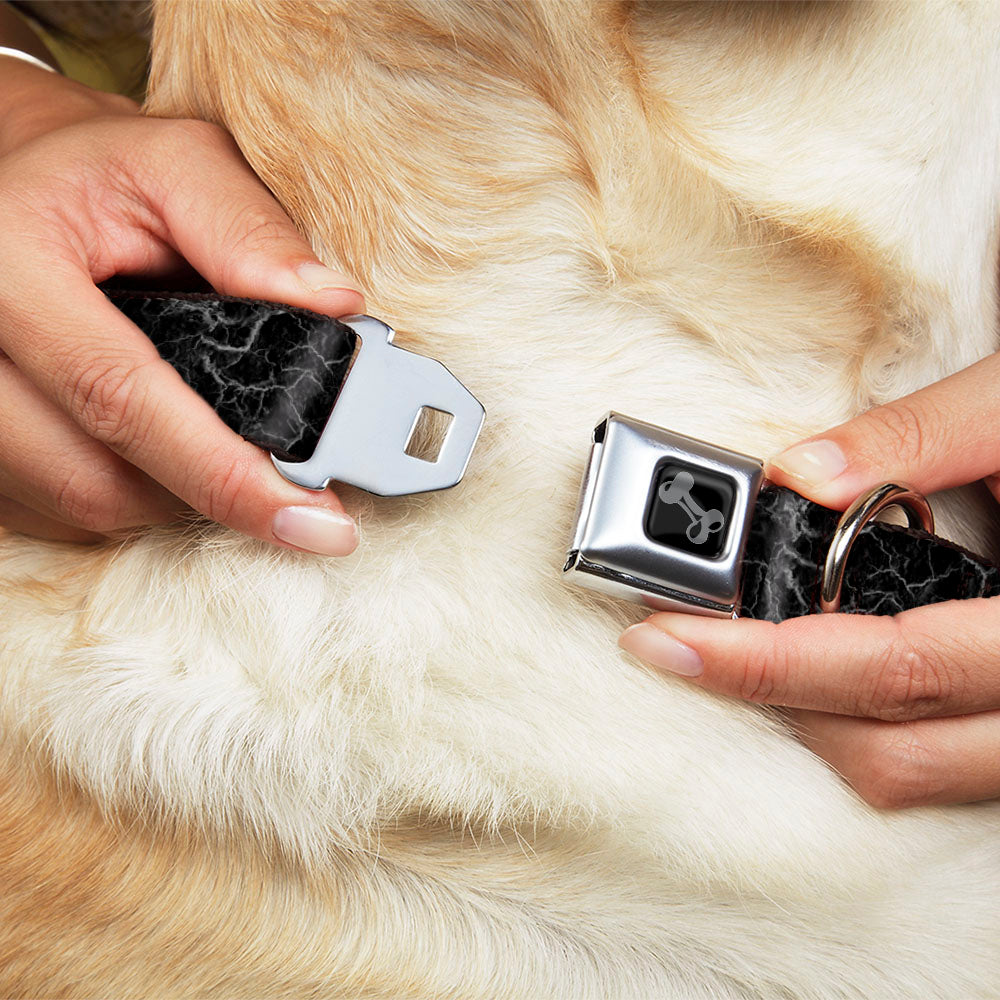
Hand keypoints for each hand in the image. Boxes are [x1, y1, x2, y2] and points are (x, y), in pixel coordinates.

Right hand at [0, 58, 363, 553]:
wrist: (18, 186)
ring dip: (171, 495)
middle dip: (209, 492)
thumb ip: (250, 230)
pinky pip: (57, 509)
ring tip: (224, 447)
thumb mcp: (176, 165)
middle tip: (289, 486)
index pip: (121, 397)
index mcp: (9, 266)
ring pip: (80, 504)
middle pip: (96, 478)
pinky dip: (130, 493)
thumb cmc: (101, 174)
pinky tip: (166, 451)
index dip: (224, 474)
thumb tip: (334, 306)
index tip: (315, 522)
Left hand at [619, 350, 999, 808]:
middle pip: (892, 749)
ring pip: (914, 772)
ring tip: (737, 649)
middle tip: (677, 641)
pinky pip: (940, 761)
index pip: (896, 667)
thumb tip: (799, 474)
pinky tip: (819, 663)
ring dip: (812, 720)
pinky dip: (864, 723)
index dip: (769, 662)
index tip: (668, 638)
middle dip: (768, 698)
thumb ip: (919, 437)